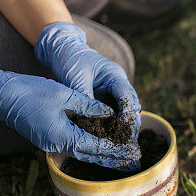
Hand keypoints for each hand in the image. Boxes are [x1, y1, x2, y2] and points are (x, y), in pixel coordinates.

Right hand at [0, 59, 140, 169]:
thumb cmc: (30, 91)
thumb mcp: (64, 94)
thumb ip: (89, 105)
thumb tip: (110, 113)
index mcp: (62, 135)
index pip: (95, 146)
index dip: (115, 149)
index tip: (132, 151)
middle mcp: (56, 144)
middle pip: (91, 156)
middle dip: (113, 160)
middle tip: (134, 161)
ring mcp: (51, 144)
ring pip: (82, 153)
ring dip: (103, 157)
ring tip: (123, 160)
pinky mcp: (48, 140)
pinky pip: (73, 147)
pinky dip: (89, 149)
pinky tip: (101, 149)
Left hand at [34, 21, 140, 138]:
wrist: (63, 50)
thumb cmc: (70, 59)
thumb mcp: (75, 77)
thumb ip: (84, 97)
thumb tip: (90, 119)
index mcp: (114, 75)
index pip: (127, 96)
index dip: (127, 113)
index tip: (123, 129)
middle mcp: (118, 84)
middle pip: (132, 106)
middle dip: (131, 125)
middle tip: (127, 143)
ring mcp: (113, 91)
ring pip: (125, 112)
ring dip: (125, 127)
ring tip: (123, 145)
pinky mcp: (105, 98)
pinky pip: (113, 114)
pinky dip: (113, 126)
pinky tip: (111, 140)